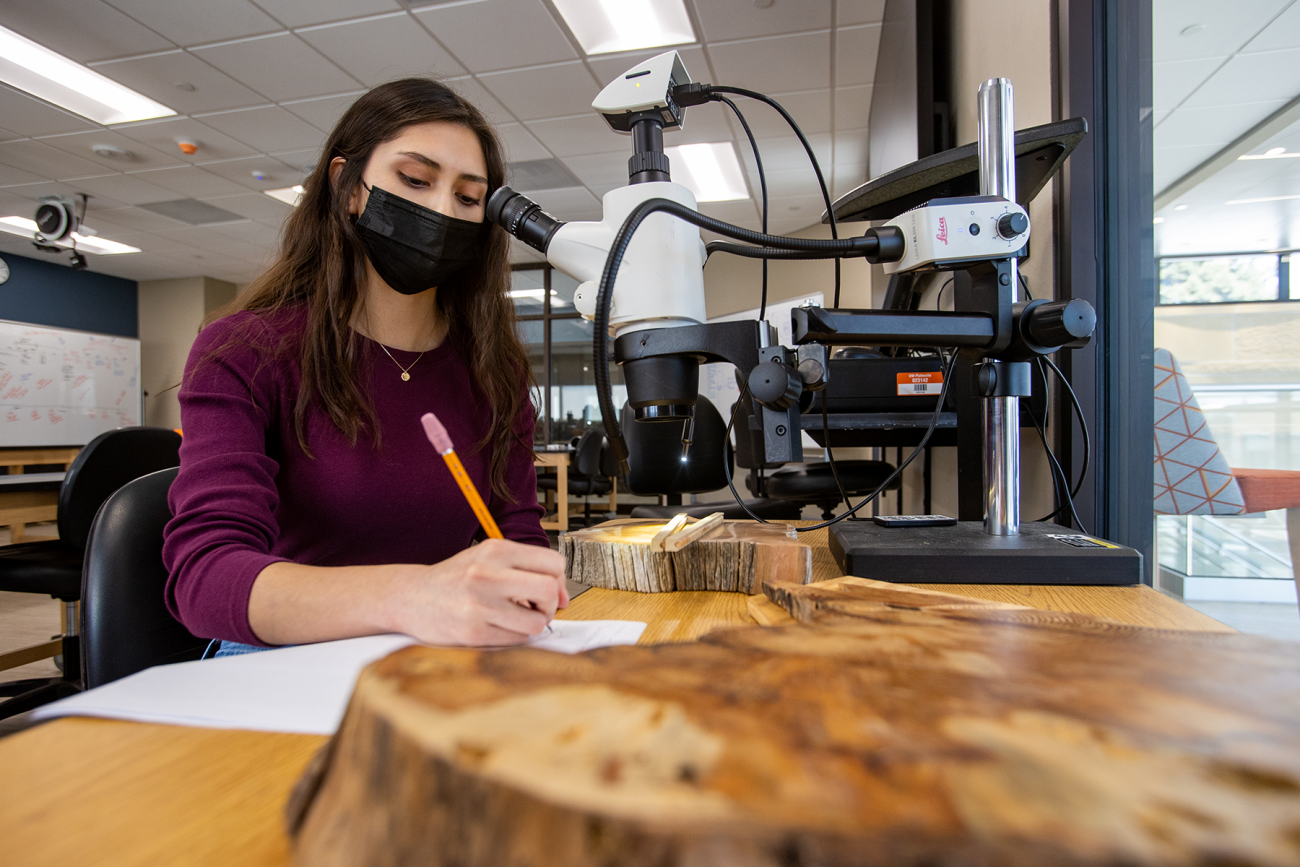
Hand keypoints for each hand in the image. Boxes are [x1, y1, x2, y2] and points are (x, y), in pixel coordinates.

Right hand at [391, 539, 567, 646]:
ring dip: (532, 624)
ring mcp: (479, 604)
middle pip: (548, 591)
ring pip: (537, 622)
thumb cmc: (456, 578)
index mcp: (495, 550)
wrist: (411, 597)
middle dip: (550, 604)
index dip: (558, 580)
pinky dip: (514, 636)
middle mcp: (487, 574)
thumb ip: (527, 570)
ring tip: (514, 617)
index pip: (553, 563)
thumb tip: (564, 598)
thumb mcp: (488, 559)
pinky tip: (497, 626)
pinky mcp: (473, 632)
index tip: (549, 590)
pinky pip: (517, 640)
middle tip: (537, 607)